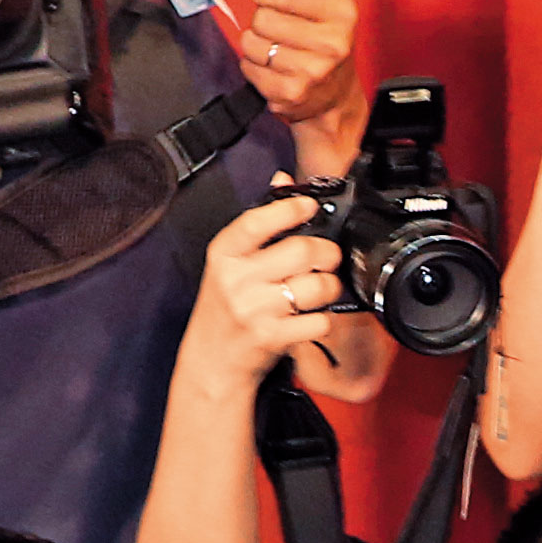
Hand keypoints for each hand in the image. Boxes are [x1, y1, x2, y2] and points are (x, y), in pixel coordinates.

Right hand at [182, 191, 350, 389]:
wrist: (212, 362)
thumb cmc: (225, 308)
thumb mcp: (230, 263)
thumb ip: (258, 224)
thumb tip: (283, 180)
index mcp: (224, 255)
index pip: (256, 222)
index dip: (288, 209)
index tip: (308, 205)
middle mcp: (236, 280)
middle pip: (300, 251)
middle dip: (325, 252)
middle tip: (326, 257)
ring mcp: (255, 310)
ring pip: (316, 286)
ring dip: (329, 287)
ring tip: (320, 289)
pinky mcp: (273, 337)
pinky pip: (319, 320)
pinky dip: (324, 318)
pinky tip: (311, 316)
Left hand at [241, 0, 368, 137]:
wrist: (336, 95)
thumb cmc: (325, 39)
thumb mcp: (322, 0)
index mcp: (341, 13)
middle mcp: (332, 43)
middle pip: (263, 18)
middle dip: (263, 20)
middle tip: (280, 29)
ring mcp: (313, 71)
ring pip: (252, 44)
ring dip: (256, 45)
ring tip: (276, 49)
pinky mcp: (292, 93)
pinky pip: (249, 69)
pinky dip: (254, 67)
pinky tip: (273, 68)